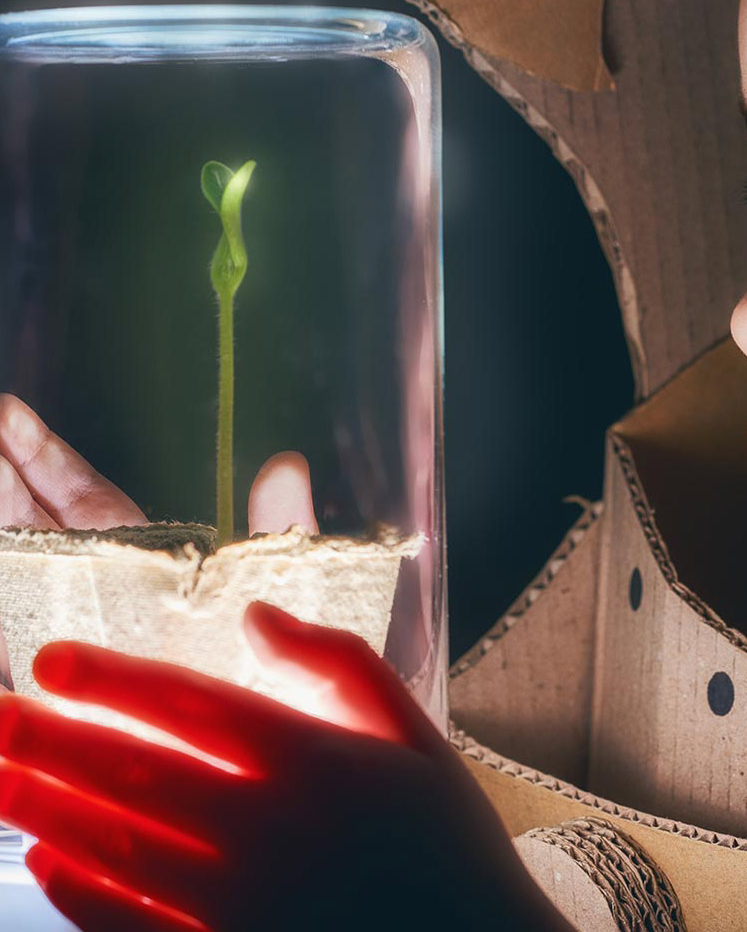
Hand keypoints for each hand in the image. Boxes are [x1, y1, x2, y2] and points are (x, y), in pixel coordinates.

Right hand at [0, 392, 320, 686]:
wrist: (258, 766)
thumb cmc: (277, 680)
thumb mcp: (280, 596)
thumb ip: (279, 528)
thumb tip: (287, 463)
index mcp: (141, 564)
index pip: (77, 498)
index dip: (41, 456)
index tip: (9, 412)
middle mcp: (90, 595)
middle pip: (26, 522)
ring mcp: (57, 635)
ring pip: (12, 566)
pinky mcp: (49, 683)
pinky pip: (15, 628)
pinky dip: (6, 602)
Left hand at [0, 603, 572, 931]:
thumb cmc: (446, 841)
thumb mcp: (417, 733)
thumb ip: (340, 664)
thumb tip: (257, 615)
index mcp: (313, 759)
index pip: (190, 706)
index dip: (112, 681)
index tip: (47, 660)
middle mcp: (266, 829)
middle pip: (133, 774)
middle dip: (47, 740)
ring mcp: (241, 905)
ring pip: (117, 849)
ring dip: (43, 808)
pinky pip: (134, 930)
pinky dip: (80, 897)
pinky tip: (42, 864)